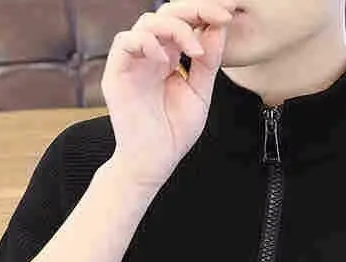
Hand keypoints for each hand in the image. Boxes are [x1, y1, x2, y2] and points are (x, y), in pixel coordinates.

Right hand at [101, 0, 236, 188]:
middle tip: (218, 15)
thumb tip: (217, 27)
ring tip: (195, 50)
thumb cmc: (174, 133)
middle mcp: (150, 56)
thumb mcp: (200, 94)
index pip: (184, 23)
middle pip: (167, 13)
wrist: (154, 162)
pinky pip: (124, 42)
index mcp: (169, 58)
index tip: (228, 14)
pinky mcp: (116, 74)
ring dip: (175, 28)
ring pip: (147, 23)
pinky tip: (163, 57)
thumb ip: (208, 62)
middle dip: (194, 9)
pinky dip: (146, 42)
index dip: (204, 13)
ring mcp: (133, 63)